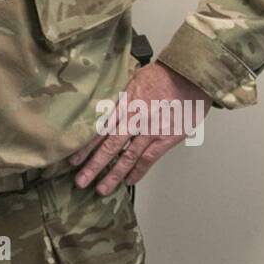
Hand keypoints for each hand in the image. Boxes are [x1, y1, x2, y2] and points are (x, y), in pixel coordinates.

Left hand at [70, 62, 213, 195]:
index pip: (99, 128)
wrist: (191, 75)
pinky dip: (138, 171)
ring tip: (101, 189)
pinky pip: (149, 158)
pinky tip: (128, 181)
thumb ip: (119, 96)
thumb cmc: (163, 74)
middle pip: (109, 145)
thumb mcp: (133, 78)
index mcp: (123, 102)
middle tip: (80, 181)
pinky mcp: (167, 137)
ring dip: (113, 174)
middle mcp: (134, 117)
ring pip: (127, 156)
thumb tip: (103, 107)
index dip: (85, 145)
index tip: (73, 159)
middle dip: (93, 165)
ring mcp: (150, 129)